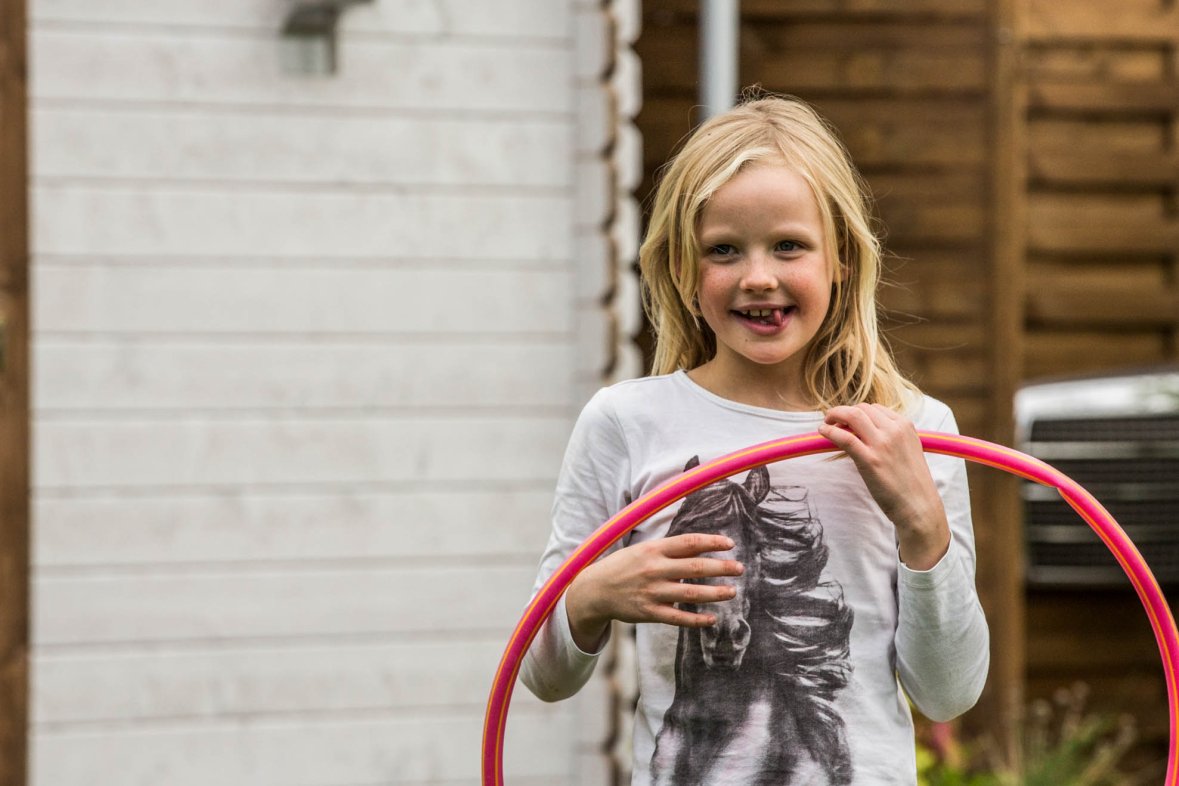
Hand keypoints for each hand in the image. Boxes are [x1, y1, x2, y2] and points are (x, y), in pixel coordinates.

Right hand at [564, 533, 744, 651]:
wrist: (595, 590)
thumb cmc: (623, 567)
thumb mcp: (642, 550)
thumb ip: (669, 550)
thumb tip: (701, 547)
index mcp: (653, 549)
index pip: (689, 542)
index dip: (711, 542)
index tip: (730, 544)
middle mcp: (654, 569)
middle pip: (695, 567)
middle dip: (721, 567)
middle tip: (740, 568)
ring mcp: (652, 592)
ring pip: (691, 593)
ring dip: (715, 593)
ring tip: (732, 591)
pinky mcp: (649, 613)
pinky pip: (678, 617)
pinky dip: (697, 619)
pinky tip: (712, 619)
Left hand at [818, 403, 949, 569]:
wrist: (919, 506)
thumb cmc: (911, 482)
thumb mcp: (908, 450)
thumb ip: (892, 436)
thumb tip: (865, 430)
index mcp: (905, 426)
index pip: (875, 408)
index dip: (858, 412)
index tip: (848, 421)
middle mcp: (895, 430)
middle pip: (862, 409)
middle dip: (844, 412)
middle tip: (833, 421)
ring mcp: (882, 444)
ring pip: (852, 416)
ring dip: (835, 415)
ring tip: (826, 423)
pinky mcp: (870, 459)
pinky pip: (844, 437)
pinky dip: (830, 431)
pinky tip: (823, 432)